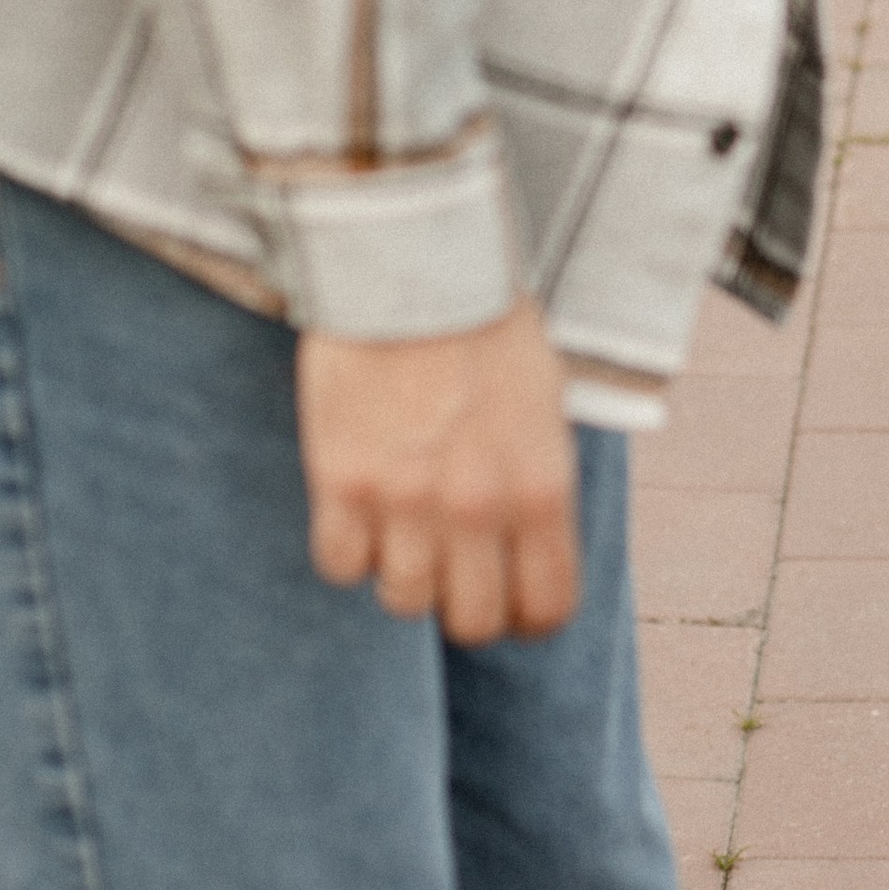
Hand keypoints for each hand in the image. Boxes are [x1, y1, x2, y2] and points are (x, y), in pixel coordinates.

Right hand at [298, 301, 578, 645]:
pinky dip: (348, 552)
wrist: (414, 267)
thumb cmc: (487, 329)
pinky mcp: (343, 481)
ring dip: (404, 578)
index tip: (515, 605)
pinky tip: (358, 515)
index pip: (548, 608)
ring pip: (404, 602)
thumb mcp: (546, 410)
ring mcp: (406, 500)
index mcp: (542, 490)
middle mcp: (478, 508)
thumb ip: (539, 488)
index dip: (530, 618)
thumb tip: (530, 551)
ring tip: (403, 535)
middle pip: (473, 622)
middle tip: (454, 576)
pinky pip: (340, 566)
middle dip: (465, 606)